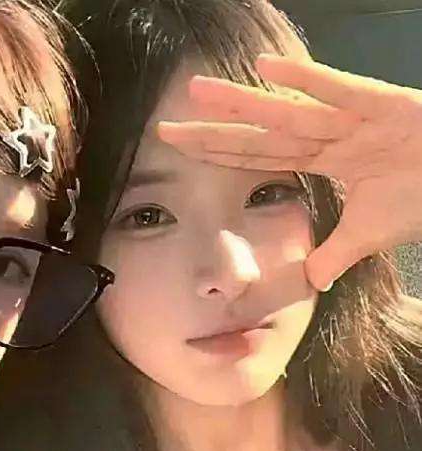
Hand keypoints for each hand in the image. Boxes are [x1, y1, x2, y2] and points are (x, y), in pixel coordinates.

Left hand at [157, 54, 421, 290]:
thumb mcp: (368, 234)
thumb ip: (334, 255)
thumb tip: (310, 283)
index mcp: (326, 160)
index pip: (261, 158)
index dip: (222, 155)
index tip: (184, 152)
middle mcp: (330, 136)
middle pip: (260, 136)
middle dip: (214, 131)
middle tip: (167, 126)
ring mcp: (353, 120)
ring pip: (286, 113)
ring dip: (241, 103)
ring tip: (197, 92)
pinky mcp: (383, 106)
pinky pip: (339, 92)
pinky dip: (307, 82)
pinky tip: (267, 69)